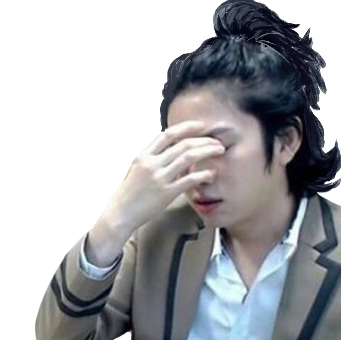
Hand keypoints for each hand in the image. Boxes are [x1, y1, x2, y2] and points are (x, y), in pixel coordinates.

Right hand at [105, 120, 224, 234]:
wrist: (120, 213)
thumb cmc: (130, 193)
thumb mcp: (136, 168)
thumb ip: (151, 157)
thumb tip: (168, 149)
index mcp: (143, 155)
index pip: (168, 135)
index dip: (186, 128)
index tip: (201, 126)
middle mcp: (151, 163)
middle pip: (183, 144)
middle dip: (203, 140)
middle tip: (217, 142)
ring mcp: (159, 177)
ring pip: (188, 158)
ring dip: (207, 152)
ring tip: (219, 151)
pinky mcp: (166, 193)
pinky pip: (189, 180)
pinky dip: (202, 174)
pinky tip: (211, 174)